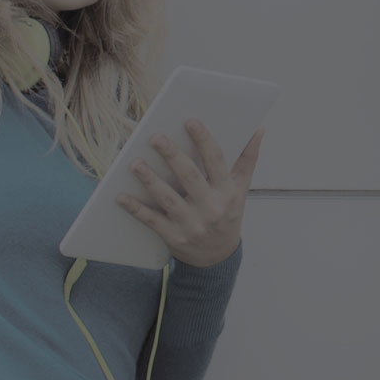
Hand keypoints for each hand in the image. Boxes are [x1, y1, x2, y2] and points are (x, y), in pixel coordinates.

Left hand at [115, 118, 262, 267]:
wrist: (218, 257)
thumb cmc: (227, 215)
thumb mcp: (241, 190)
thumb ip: (248, 159)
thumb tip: (258, 129)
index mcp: (228, 192)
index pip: (216, 161)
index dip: (204, 140)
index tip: (190, 121)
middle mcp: (211, 208)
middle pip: (190, 177)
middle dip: (173, 156)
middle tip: (156, 137)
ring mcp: (191, 224)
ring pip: (168, 199)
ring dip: (151, 181)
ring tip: (135, 163)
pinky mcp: (174, 237)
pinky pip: (152, 221)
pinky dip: (136, 209)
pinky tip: (121, 196)